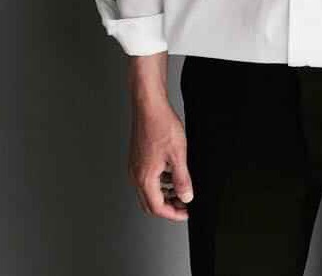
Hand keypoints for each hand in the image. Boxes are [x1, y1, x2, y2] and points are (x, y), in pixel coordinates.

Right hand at [127, 54, 192, 221]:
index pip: (157, 207)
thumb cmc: (161, 125)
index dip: (173, 214)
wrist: (149, 106)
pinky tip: (172, 173)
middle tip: (183, 205)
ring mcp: (135, 166)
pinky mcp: (137, 158)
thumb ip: (182, 179)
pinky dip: (160, 182)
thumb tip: (186, 197)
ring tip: (181, 190)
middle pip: (150, 203)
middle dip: (168, 207)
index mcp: (145, 178)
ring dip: (164, 194)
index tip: (185, 213)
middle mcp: (136, 175)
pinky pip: (147, 178)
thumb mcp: (178, 155)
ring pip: (148, 191)